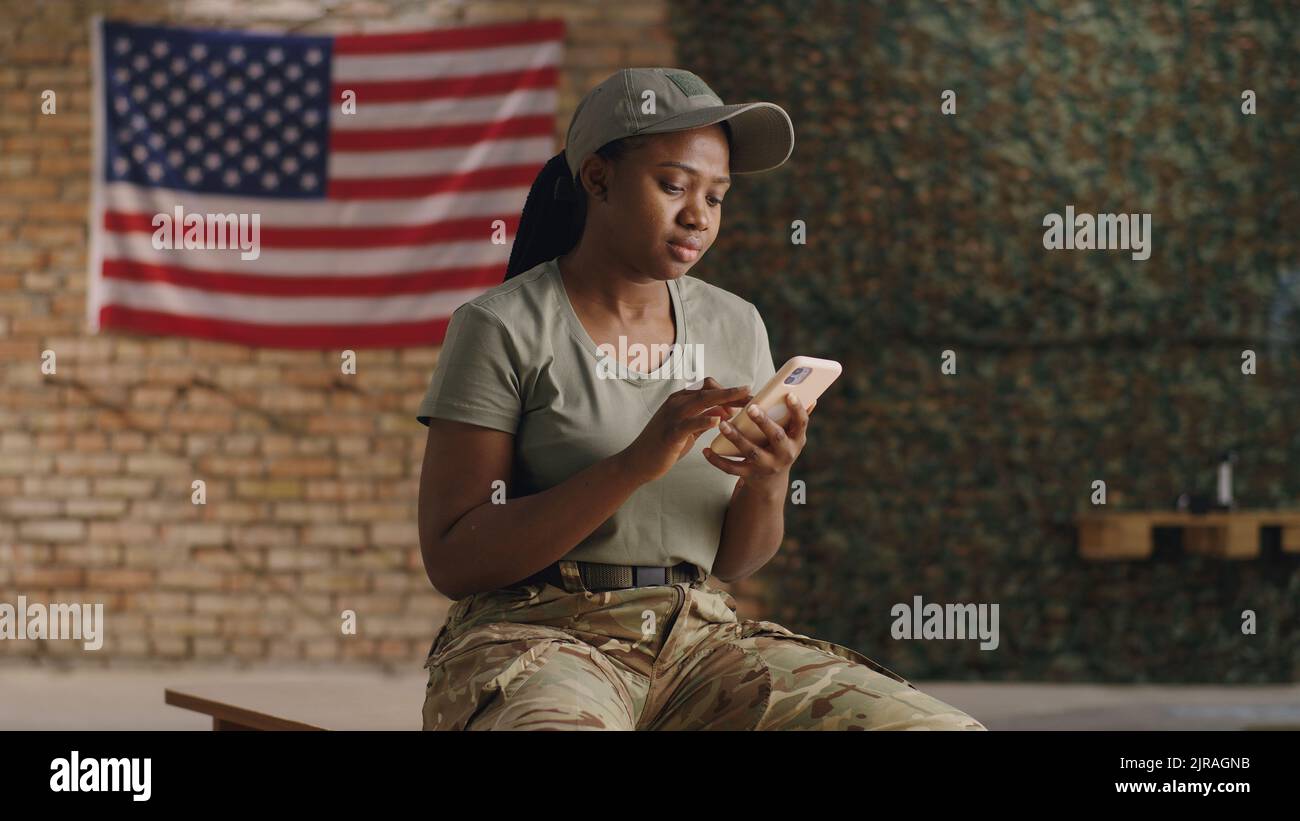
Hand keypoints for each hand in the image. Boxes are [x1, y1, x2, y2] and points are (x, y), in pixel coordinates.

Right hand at [617, 377, 751, 483]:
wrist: (638, 462)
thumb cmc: (664, 445)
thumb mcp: (686, 428)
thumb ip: (703, 418)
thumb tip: (724, 412)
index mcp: (680, 400)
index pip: (707, 386)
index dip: (728, 389)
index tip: (746, 396)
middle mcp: (676, 403)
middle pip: (708, 390)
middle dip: (733, 392)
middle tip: (752, 395)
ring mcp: (672, 416)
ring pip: (701, 401)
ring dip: (725, 399)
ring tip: (743, 402)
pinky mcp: (671, 433)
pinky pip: (690, 423)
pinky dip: (705, 420)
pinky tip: (719, 420)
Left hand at [703, 393, 816, 488]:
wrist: (770, 482)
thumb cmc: (779, 449)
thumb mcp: (792, 437)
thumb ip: (797, 418)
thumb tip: (812, 398)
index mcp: (796, 440)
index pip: (801, 423)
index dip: (797, 409)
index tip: (789, 395)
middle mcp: (784, 455)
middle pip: (776, 437)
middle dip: (764, 422)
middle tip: (751, 408)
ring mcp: (767, 466)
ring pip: (751, 452)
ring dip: (736, 437)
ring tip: (723, 424)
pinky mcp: (750, 475)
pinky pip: (732, 468)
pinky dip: (718, 460)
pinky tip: (707, 450)